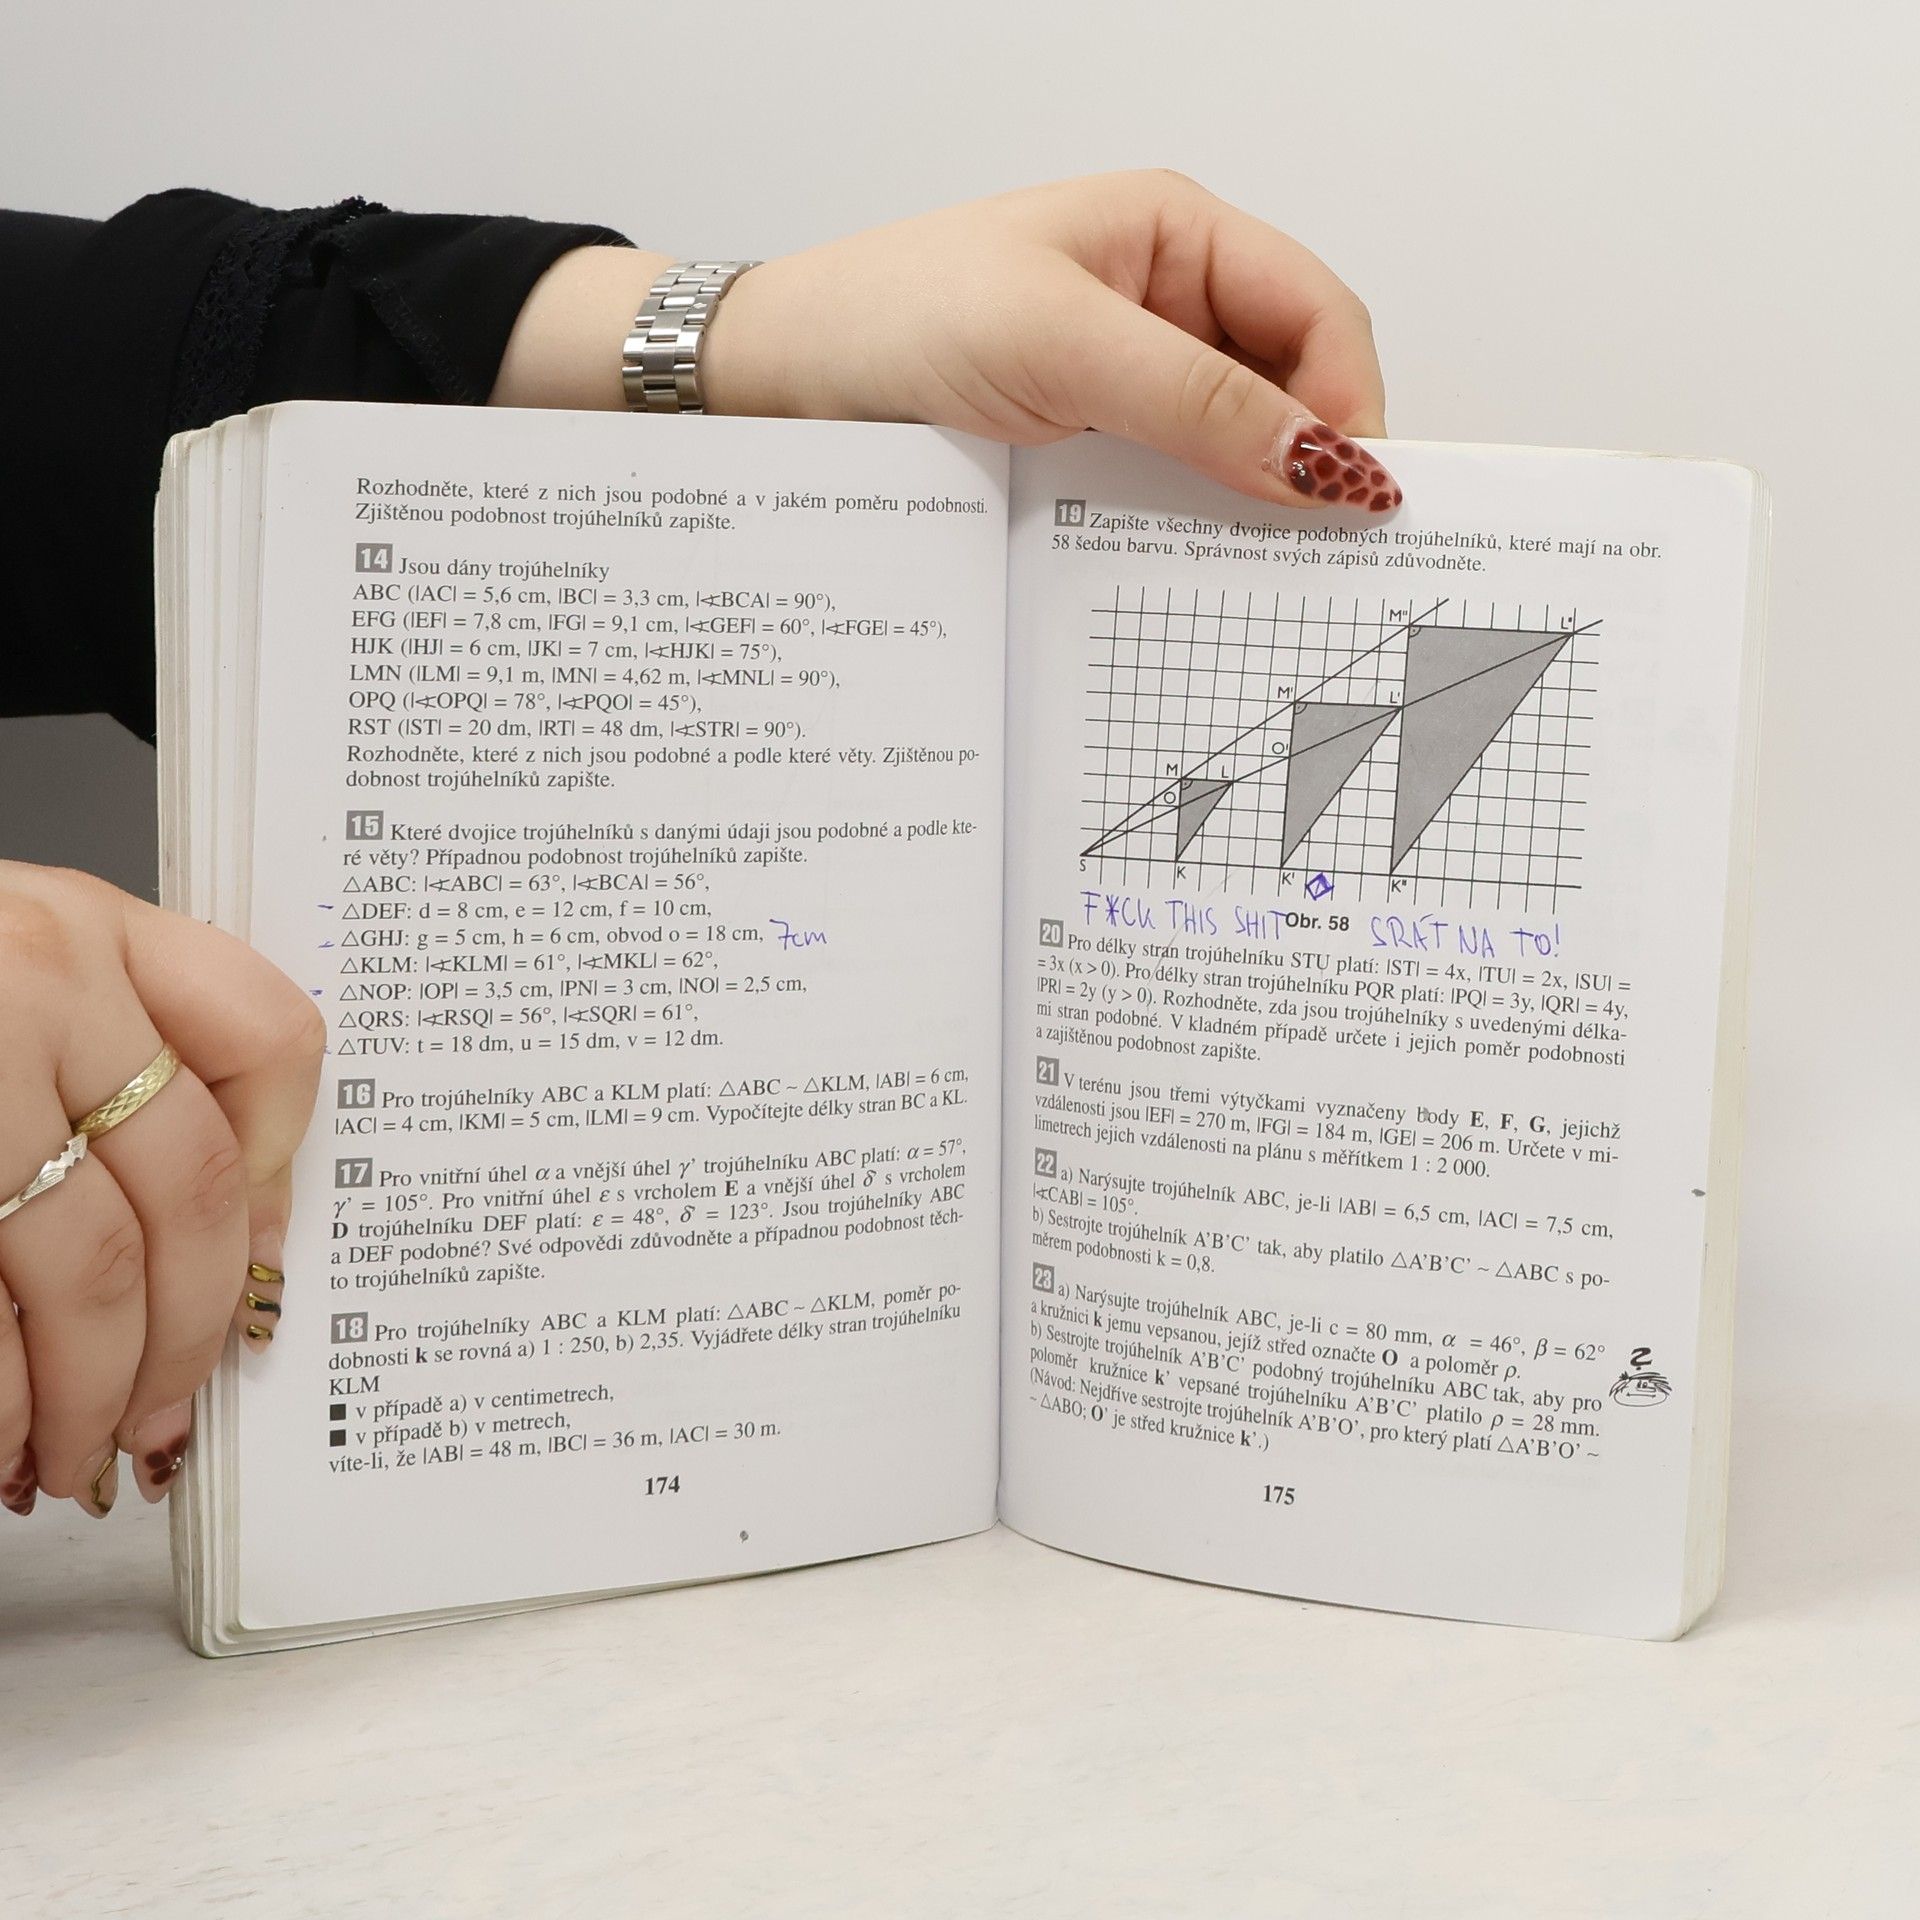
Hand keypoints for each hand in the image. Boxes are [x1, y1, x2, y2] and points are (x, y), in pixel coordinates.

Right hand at [0, 862, 323, 1517]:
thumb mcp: (10, 977)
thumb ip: (114, 1058)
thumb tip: (233, 1231)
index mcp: (87, 926)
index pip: (266, 1040)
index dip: (280, 1173)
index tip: (259, 1264)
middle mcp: (38, 982)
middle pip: (186, 1188)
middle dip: (186, 1331)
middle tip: (161, 1416)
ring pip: (88, 1270)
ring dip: (90, 1394)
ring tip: (75, 1456)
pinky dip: (3, 1401)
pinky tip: (1, 1444)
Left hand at [705, 170, 1398, 509]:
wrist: (774, 383)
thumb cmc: (889, 318)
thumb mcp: (1056, 343)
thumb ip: (1194, 397)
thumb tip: (1321, 459)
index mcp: (1174, 237)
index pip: (1315, 313)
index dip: (1348, 401)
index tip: (1354, 495)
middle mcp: (1162, 305)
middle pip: (1289, 386)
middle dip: (1311, 462)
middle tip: (1320, 552)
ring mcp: (1124, 381)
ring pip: (1233, 449)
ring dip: (1250, 505)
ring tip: (1259, 570)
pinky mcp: (1087, 448)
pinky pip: (1169, 491)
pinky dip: (1190, 528)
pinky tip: (1186, 565)